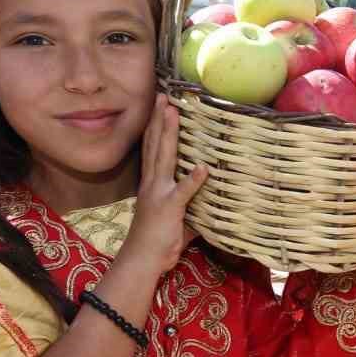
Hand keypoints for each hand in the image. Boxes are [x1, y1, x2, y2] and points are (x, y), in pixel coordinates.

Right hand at [122, 94, 208, 275]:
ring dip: (169, 135)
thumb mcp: (179, 217)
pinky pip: (183, 192)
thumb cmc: (160, 241)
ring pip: (165, 158)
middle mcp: (153, 183)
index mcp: (153, 183)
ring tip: (174, 113)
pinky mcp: (170, 208)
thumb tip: (212, 202)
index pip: (153, 148)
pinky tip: (203, 167)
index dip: (156, 126)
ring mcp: (160, 193)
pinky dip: (193, 180)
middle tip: (164, 97)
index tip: (160, 106)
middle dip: (160, 120)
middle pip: (156, 145)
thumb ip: (194, 205)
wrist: (143, 259)